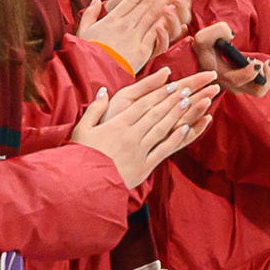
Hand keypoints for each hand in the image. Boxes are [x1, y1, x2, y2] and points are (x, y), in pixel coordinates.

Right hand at [71, 70, 218, 187]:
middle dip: (172, 100)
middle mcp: (131, 136)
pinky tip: (185, 129)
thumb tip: (103, 91)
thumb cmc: (80, 155)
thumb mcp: (82, 129)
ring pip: (161, 129)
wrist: (83, 184)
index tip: (171, 84)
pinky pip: (162, 151)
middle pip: (155, 114)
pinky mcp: (143, 167)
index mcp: (117, 125)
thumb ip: (94, 109)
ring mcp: (139, 151)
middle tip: (186, 89)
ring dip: (176, 115)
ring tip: (188, 103)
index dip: (158, 93)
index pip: (142, 105)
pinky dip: (175, 139)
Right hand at [78, 0, 181, 71]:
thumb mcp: (84, 31)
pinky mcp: (141, 50)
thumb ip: (90, 14)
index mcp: (112, 18)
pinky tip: (173, 14)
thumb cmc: (88, 54)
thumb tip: (96, 0)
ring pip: (152, 15)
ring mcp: (134, 36)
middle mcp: (124, 24)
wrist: (93, 74)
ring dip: (165, 2)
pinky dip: (165, 23)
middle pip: (146, 3)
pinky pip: (155, 33)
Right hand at [191, 22, 269, 96]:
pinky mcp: (244, 84)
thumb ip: (217, 31)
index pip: (236, 81)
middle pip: (256, 91)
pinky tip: (262, 64)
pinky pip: (260, 86)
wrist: (203, 56)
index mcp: (219, 76)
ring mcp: (238, 86)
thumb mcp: (204, 37)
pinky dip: (266, 76)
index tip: (255, 62)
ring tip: (264, 63)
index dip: (249, 73)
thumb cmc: (205, 47)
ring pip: (259, 90)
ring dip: (267, 78)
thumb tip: (231, 34)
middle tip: (265, 63)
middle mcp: (230, 85)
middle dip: (266, 78)